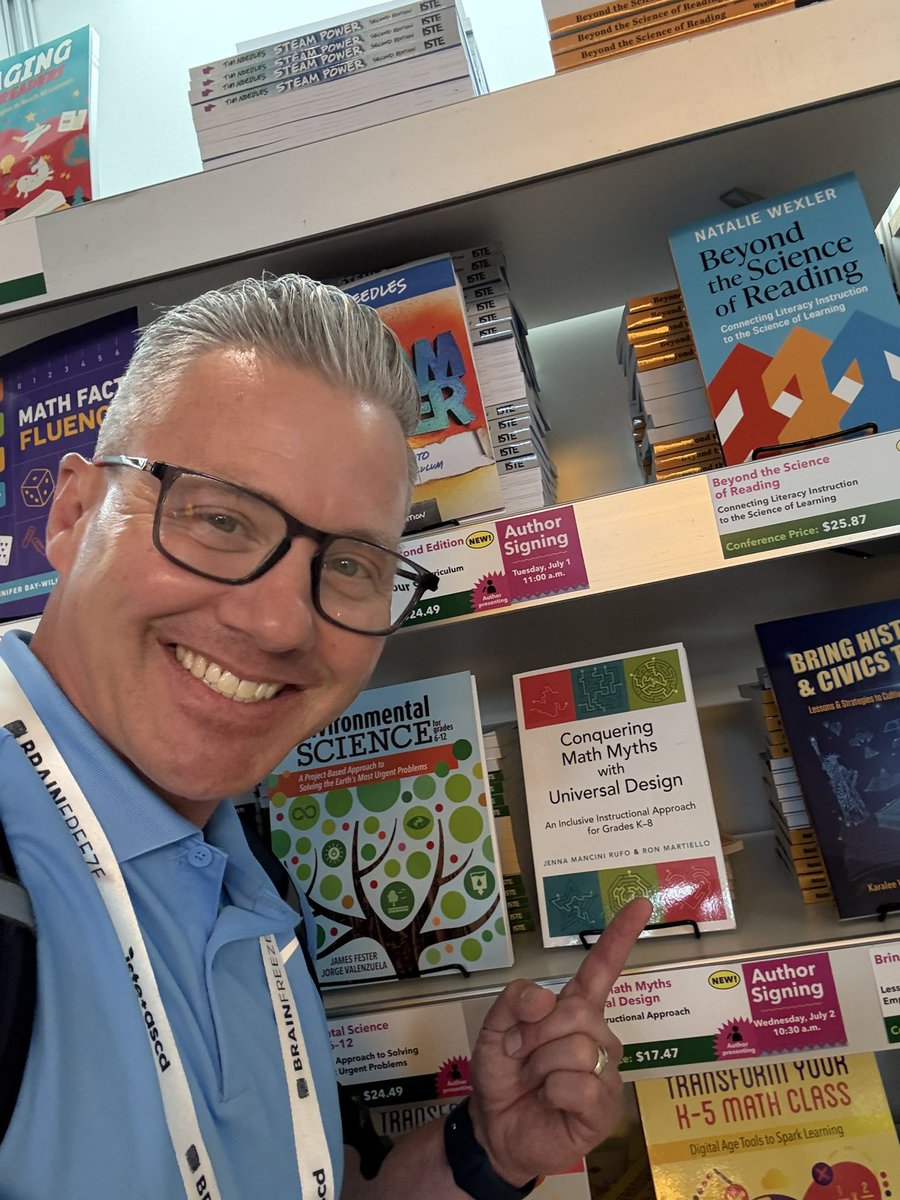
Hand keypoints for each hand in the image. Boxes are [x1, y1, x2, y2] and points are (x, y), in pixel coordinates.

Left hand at [467, 897, 651, 1186]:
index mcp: (576, 1010)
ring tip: (534, 1081)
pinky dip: (552, 1091)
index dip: (620, 936)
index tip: (641, 904)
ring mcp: (605, 1073)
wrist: (493, 1128)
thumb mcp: (496, 1028)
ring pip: (578, 1048)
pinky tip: (550, 1101)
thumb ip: (515, 1001)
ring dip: (540, 1064)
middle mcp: (598, 1036)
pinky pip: (581, 1085)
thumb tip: (546, 998)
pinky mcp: (605, 1109)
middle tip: (518, 1053)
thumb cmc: (503, 1074)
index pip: (601, 968)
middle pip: (578, 1012)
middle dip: (536, 1032)